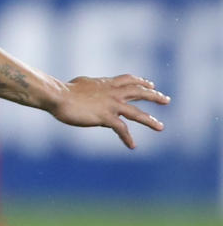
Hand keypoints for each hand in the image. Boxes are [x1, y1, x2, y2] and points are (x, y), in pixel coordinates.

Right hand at [49, 74, 168, 148]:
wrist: (58, 96)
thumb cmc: (63, 90)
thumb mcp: (80, 84)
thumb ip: (89, 85)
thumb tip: (85, 85)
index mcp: (106, 84)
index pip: (129, 80)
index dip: (141, 82)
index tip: (150, 84)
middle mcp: (113, 93)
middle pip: (139, 93)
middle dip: (154, 96)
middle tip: (166, 100)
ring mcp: (111, 105)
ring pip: (137, 113)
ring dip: (150, 120)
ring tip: (160, 127)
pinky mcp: (106, 118)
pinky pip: (122, 129)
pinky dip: (127, 138)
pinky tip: (132, 145)